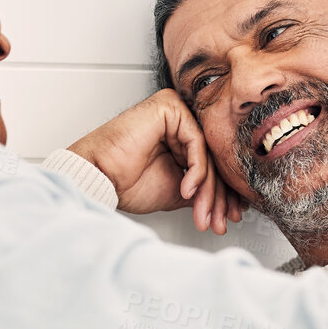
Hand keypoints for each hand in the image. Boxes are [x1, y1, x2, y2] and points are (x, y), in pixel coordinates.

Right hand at [67, 89, 246, 233]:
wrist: (99, 179)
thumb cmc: (126, 182)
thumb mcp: (177, 191)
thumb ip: (201, 188)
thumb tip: (226, 201)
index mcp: (180, 137)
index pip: (211, 165)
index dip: (222, 194)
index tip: (228, 216)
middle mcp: (179, 122)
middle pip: (211, 160)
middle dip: (217, 196)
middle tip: (219, 221)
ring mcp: (175, 112)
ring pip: (206, 154)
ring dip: (208, 191)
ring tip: (202, 213)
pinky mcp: (169, 107)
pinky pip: (196, 142)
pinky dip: (196, 170)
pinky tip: (187, 190)